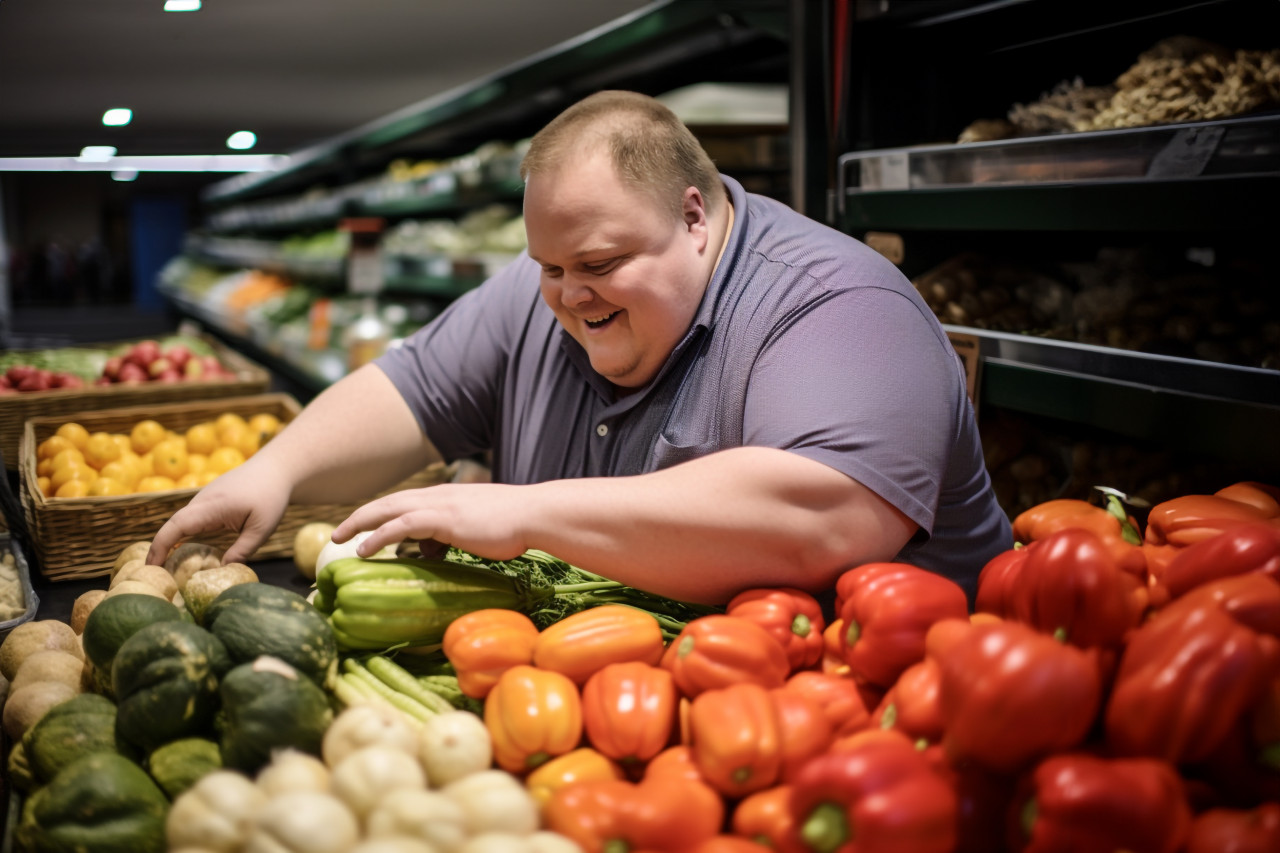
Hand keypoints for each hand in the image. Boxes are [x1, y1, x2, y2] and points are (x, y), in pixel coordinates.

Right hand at [147, 459, 291, 565]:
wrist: (276, 468)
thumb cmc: (271, 496)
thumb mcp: (262, 528)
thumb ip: (243, 550)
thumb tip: (222, 571)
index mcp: (211, 507)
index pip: (176, 526)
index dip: (160, 546)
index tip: (152, 566)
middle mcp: (202, 501)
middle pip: (172, 525)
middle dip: (159, 548)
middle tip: (153, 573)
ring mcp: (204, 498)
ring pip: (180, 521)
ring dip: (170, 541)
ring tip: (164, 567)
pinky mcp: (209, 499)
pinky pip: (190, 517)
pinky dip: (181, 533)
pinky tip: (182, 550)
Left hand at [331, 483, 531, 561]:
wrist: (534, 515)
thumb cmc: (514, 524)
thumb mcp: (476, 529)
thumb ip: (451, 535)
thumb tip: (432, 549)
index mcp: (446, 497)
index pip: (405, 502)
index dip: (381, 513)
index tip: (363, 527)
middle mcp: (438, 496)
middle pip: (388, 501)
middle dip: (360, 515)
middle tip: (338, 531)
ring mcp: (439, 505)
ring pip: (388, 509)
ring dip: (361, 522)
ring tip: (340, 537)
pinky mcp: (443, 519)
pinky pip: (401, 526)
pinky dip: (379, 536)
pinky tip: (364, 549)